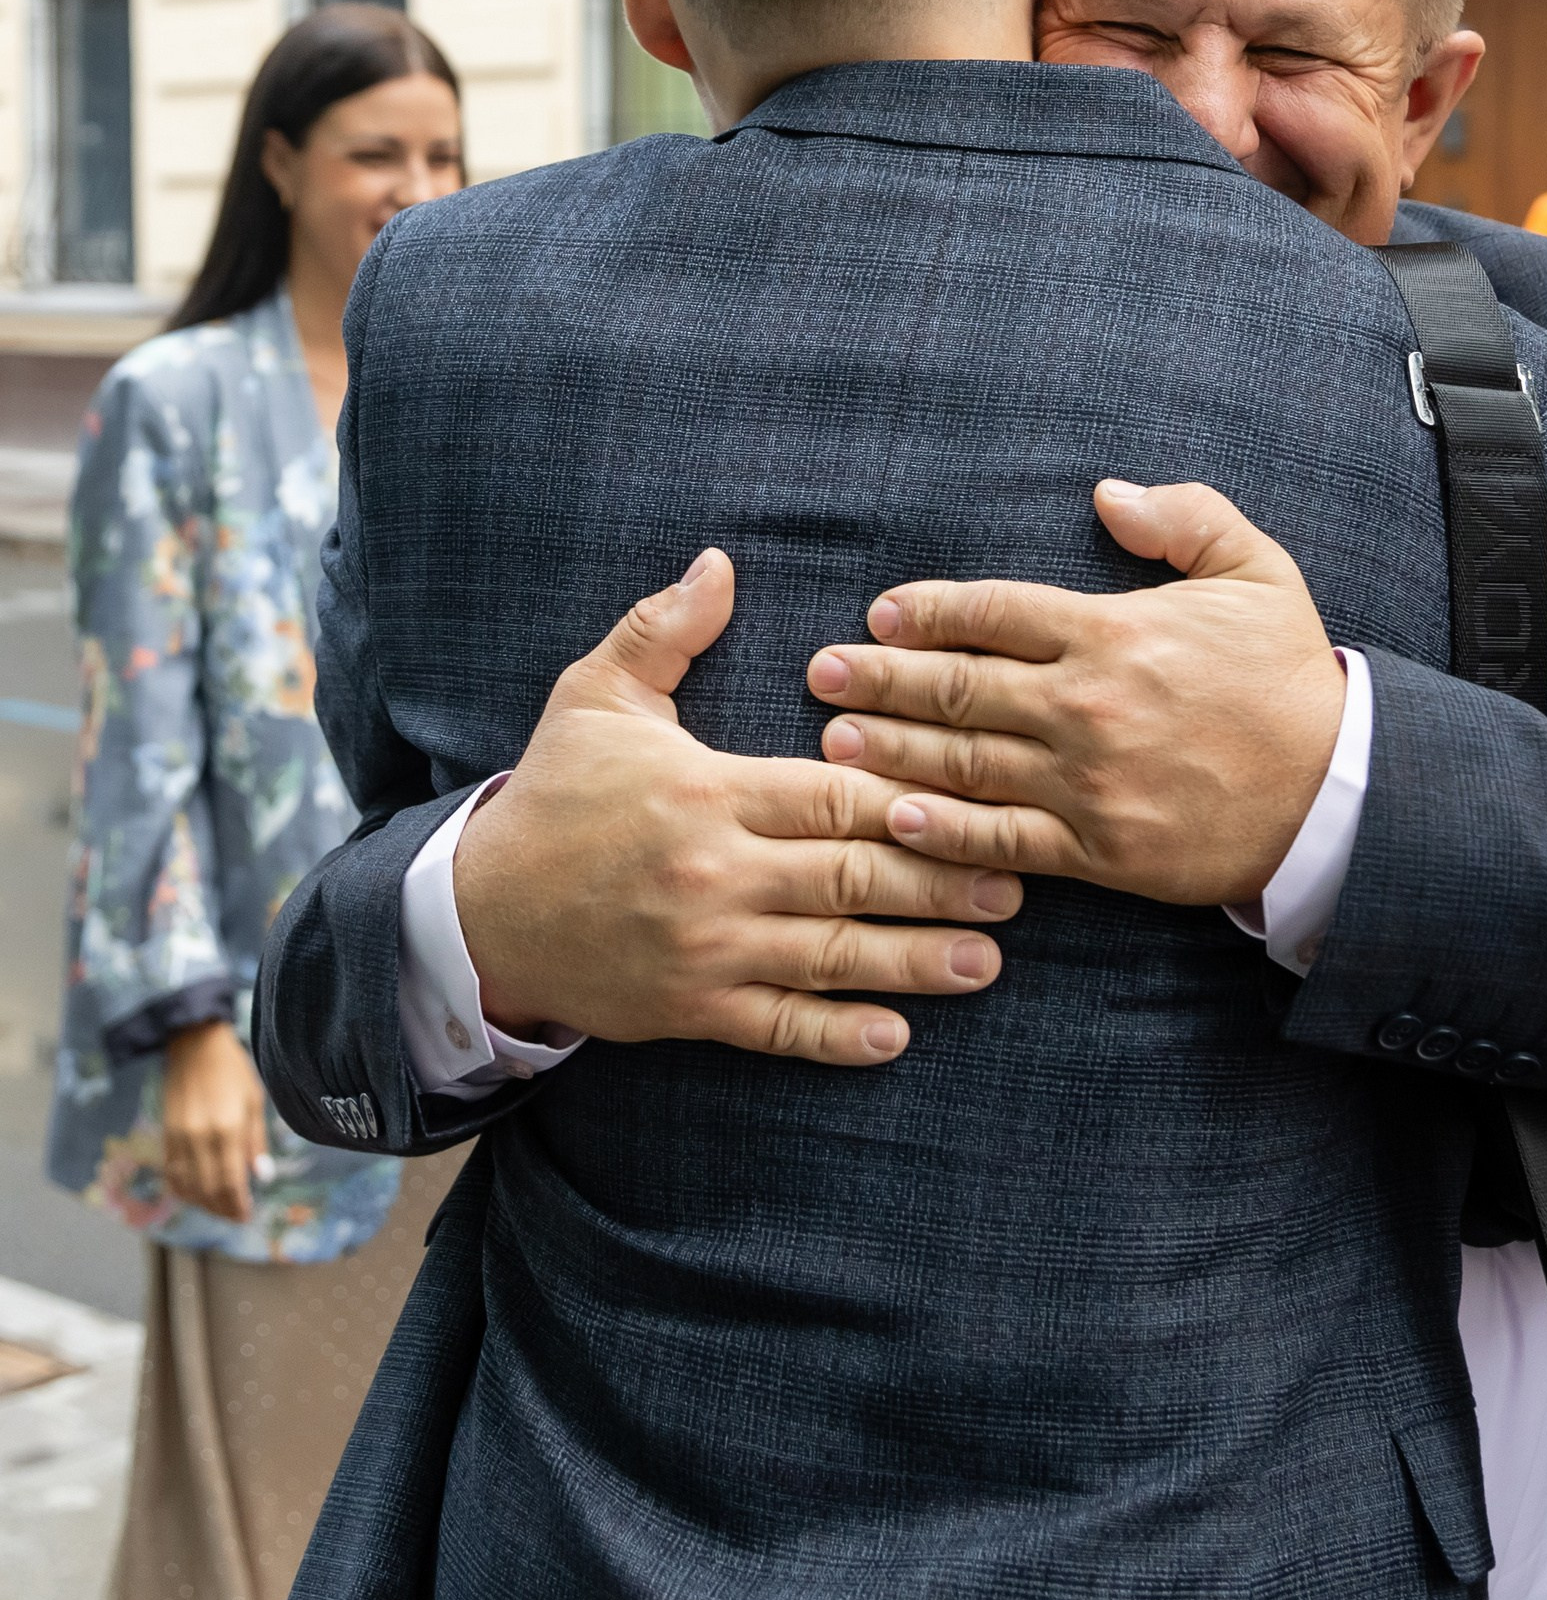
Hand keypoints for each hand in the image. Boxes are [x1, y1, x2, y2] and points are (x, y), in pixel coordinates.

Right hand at [162, 1020, 266, 1220]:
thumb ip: (256, 1142)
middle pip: (207, 1189)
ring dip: (202, 1203)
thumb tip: (262, 1176)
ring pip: (186, 1185)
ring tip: (219, 1208)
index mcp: (226, 1129)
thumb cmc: (233, 1070)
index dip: (237, 1205)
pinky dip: (182, 1189)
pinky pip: (171, 1172)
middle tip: (235, 1216)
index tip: (246, 1216)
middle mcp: (199, 1138)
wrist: (194, 1044)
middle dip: (222, 1209)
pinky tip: (195, 1193)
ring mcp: (178, 1137)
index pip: (230, 1182)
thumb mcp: (254, 1102)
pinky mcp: (165, 1134)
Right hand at [453, 549, 1020, 1067]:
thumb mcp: (595, 697)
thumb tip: (719, 563)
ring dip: (916, 961)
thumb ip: (663, 630)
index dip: (910, 800)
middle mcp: (715, 873)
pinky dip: (839, 1036)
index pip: (832, 795)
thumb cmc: (551, 795)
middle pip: (851, 877)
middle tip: (1016, 886)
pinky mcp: (690, 1009)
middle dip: (940, 882)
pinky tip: (898, 1035)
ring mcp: (705, 949)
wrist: (477, 913)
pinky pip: (778, 1026)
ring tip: (988, 961)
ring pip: (830, 956)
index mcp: (708, 791)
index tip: (976, 799)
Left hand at [805, 482, 1346, 906]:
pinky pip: (1002, 839)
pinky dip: (941, 830)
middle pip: (958, 686)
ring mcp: (1088, 782)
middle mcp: (1087, 704)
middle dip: (879, 678)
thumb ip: (1182, 517)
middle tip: (821, 672)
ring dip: (889, 748)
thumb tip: (1106, 495)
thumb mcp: (1255, 568)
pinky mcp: (1099, 850)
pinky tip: (892, 817)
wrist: (1337, 790)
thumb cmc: (1290, 675)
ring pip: (964, 762)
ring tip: (831, 738)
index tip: (880, 615)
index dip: (926, 613)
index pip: (994, 613)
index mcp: (1114, 631)